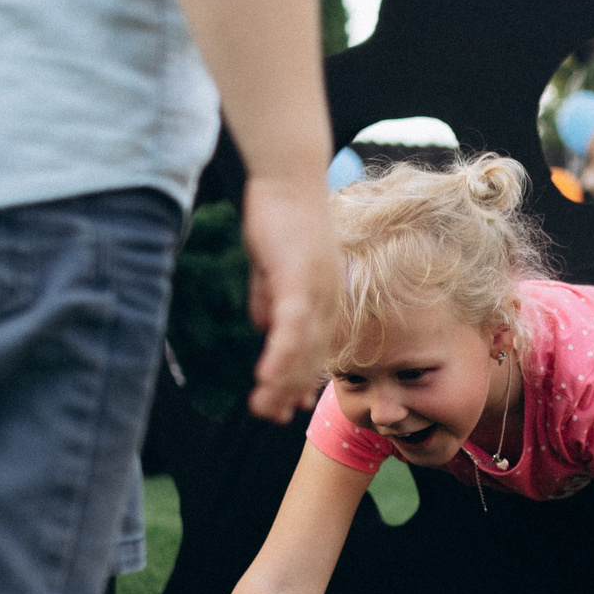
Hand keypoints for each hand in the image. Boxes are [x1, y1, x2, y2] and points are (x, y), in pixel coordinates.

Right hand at [239, 172, 340, 422]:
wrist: (289, 176)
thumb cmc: (280, 215)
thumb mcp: (273, 265)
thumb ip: (270, 297)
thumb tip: (265, 328)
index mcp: (326, 295)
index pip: (316, 346)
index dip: (303, 377)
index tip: (293, 404)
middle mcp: (329, 298)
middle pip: (311, 355)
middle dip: (291, 390)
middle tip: (274, 418)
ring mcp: (318, 291)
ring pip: (302, 350)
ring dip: (282, 383)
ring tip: (264, 410)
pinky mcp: (300, 280)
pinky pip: (291, 328)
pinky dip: (281, 357)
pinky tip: (266, 379)